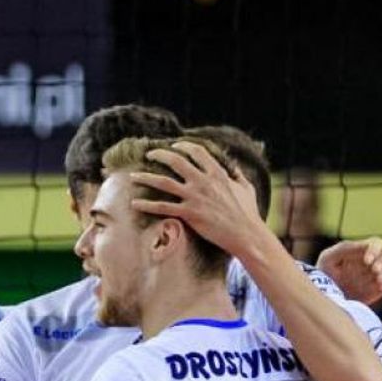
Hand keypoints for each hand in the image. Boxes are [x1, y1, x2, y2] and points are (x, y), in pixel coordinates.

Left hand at [129, 141, 265, 257]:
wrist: (246, 234)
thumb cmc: (248, 213)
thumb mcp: (246, 188)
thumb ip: (237, 175)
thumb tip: (234, 168)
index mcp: (217, 173)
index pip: (196, 151)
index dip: (183, 146)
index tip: (173, 146)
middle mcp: (204, 181)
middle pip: (176, 161)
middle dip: (159, 155)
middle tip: (148, 155)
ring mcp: (195, 197)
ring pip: (164, 182)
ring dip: (146, 178)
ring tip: (133, 177)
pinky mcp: (189, 214)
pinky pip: (163, 207)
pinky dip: (147, 205)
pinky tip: (134, 204)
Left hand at [317, 238, 381, 304]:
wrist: (325, 296)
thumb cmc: (324, 273)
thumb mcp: (329, 258)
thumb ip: (345, 249)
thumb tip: (366, 246)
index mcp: (361, 250)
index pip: (377, 242)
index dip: (375, 249)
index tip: (366, 260)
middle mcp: (372, 260)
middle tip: (374, 270)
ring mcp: (376, 274)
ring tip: (379, 280)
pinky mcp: (379, 288)